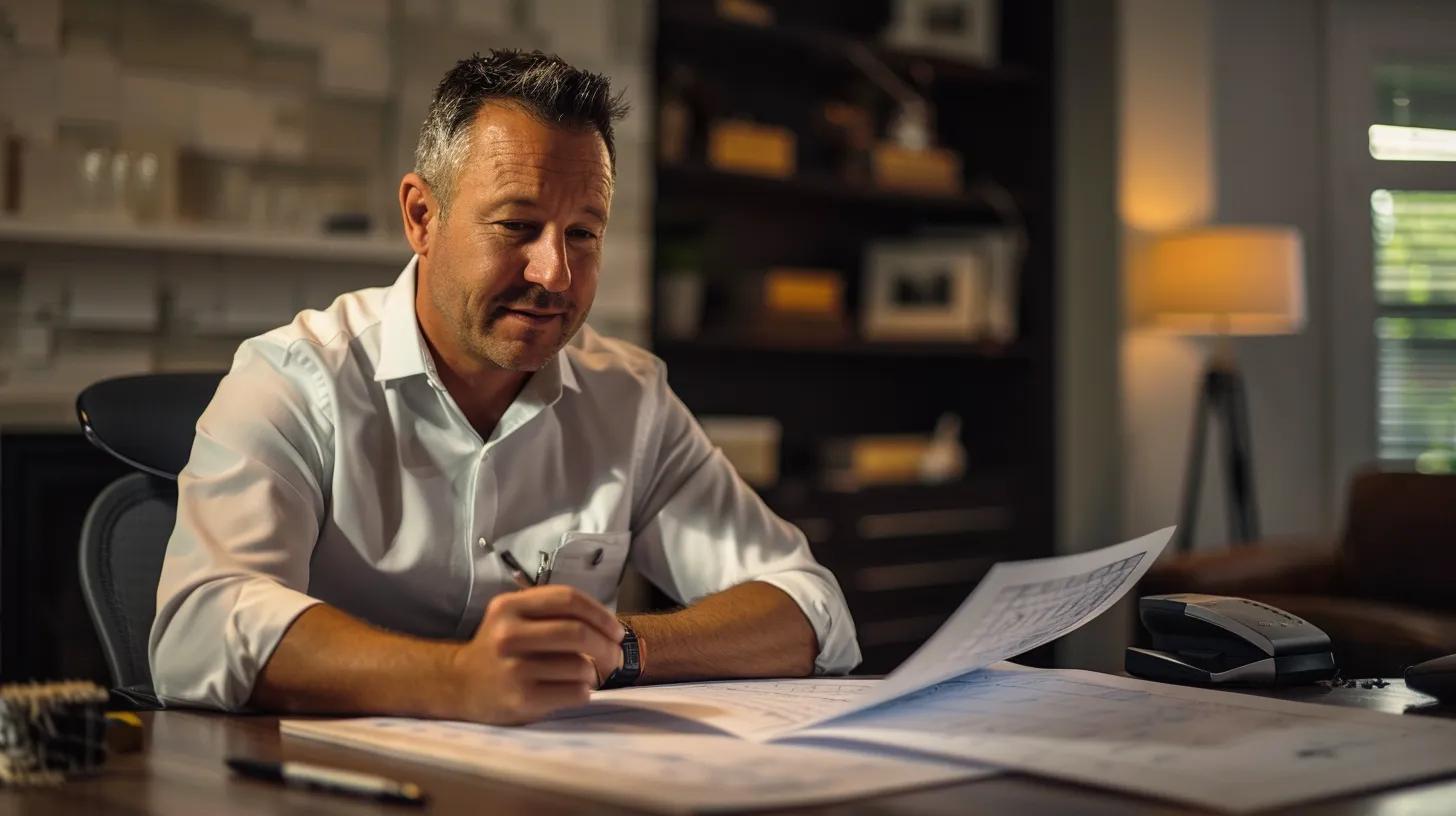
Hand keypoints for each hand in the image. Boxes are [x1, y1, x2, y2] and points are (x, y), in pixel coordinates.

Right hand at [448, 585, 623, 724]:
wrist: (459, 686)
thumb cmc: (501, 650)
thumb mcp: (514, 617)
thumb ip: (553, 613)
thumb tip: (608, 627)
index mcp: (509, 607)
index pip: (568, 599)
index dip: (600, 613)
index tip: (616, 630)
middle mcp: (508, 635)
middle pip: (577, 632)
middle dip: (607, 645)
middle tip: (616, 656)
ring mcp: (513, 669)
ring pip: (580, 665)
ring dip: (592, 672)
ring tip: (581, 675)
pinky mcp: (522, 700)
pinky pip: (576, 692)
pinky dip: (583, 691)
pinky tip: (570, 690)